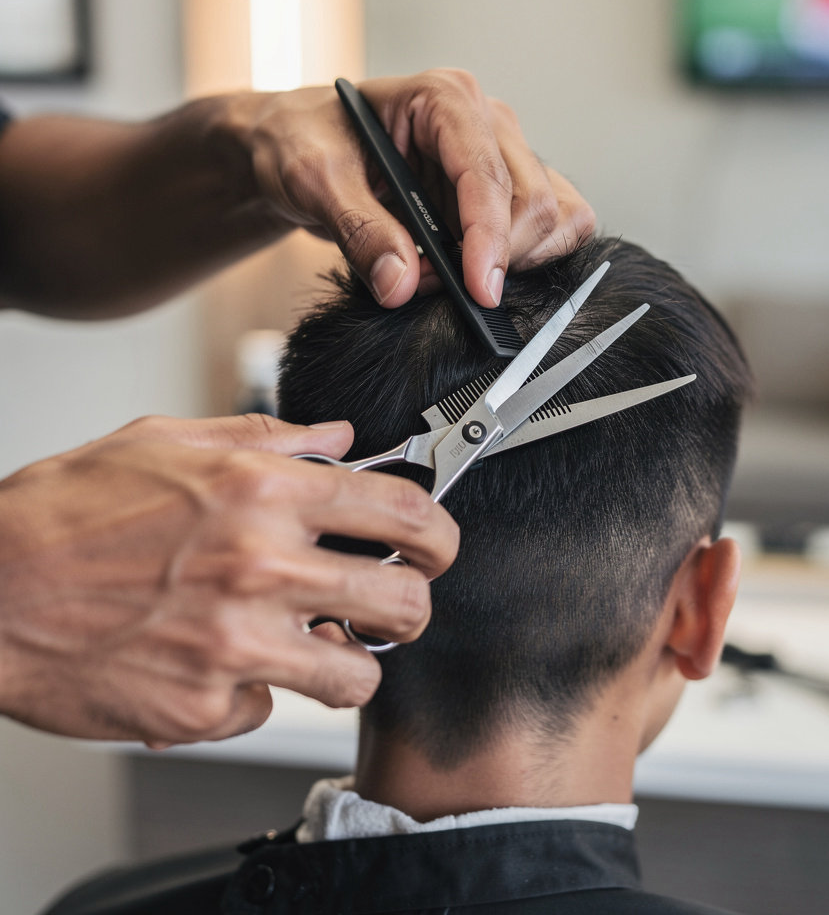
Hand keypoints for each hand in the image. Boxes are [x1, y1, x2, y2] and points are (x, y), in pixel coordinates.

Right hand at [0, 414, 457, 744]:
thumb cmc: (69, 512)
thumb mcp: (172, 442)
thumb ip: (271, 438)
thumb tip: (340, 437)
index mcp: (262, 493)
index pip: (403, 511)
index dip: (441, 531)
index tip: (437, 545)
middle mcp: (260, 568)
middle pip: (405, 603)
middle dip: (413, 605)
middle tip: (394, 603)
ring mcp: (236, 646)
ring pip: (357, 677)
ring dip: (348, 665)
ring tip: (319, 647)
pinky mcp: (203, 708)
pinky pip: (271, 711)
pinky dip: (257, 693)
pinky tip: (222, 664)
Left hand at [231, 68, 595, 307]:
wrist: (296, 147)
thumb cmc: (303, 141)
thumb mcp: (313, 180)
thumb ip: (360, 231)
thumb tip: (401, 283)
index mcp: (443, 99)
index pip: (488, 175)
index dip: (490, 239)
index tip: (478, 290)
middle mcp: (485, 121)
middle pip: (535, 201)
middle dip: (496, 257)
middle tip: (434, 284)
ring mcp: (500, 156)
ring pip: (555, 218)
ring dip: (513, 263)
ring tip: (448, 275)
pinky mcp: (504, 192)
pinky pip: (548, 232)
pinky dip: (519, 264)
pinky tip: (466, 270)